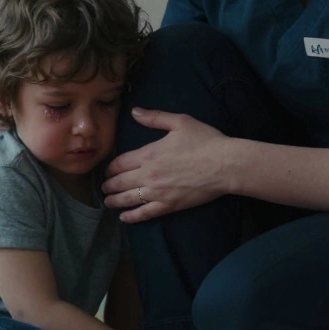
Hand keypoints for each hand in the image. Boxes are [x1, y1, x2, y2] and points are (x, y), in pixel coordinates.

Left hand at [102, 108, 230, 222]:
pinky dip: (132, 216)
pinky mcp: (169, 206)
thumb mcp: (180, 122)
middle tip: (104, 188)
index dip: (111, 168)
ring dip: (115, 201)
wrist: (225, 165)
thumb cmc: (205, 141)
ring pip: (128, 199)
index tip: (108, 171)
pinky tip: (124, 218)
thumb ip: (154, 118)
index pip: (120, 163)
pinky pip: (144, 213)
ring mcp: (157, 192)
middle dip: (109, 185)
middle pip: (120, 182)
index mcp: (148, 154)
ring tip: (108, 202)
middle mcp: (148, 174)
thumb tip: (134, 111)